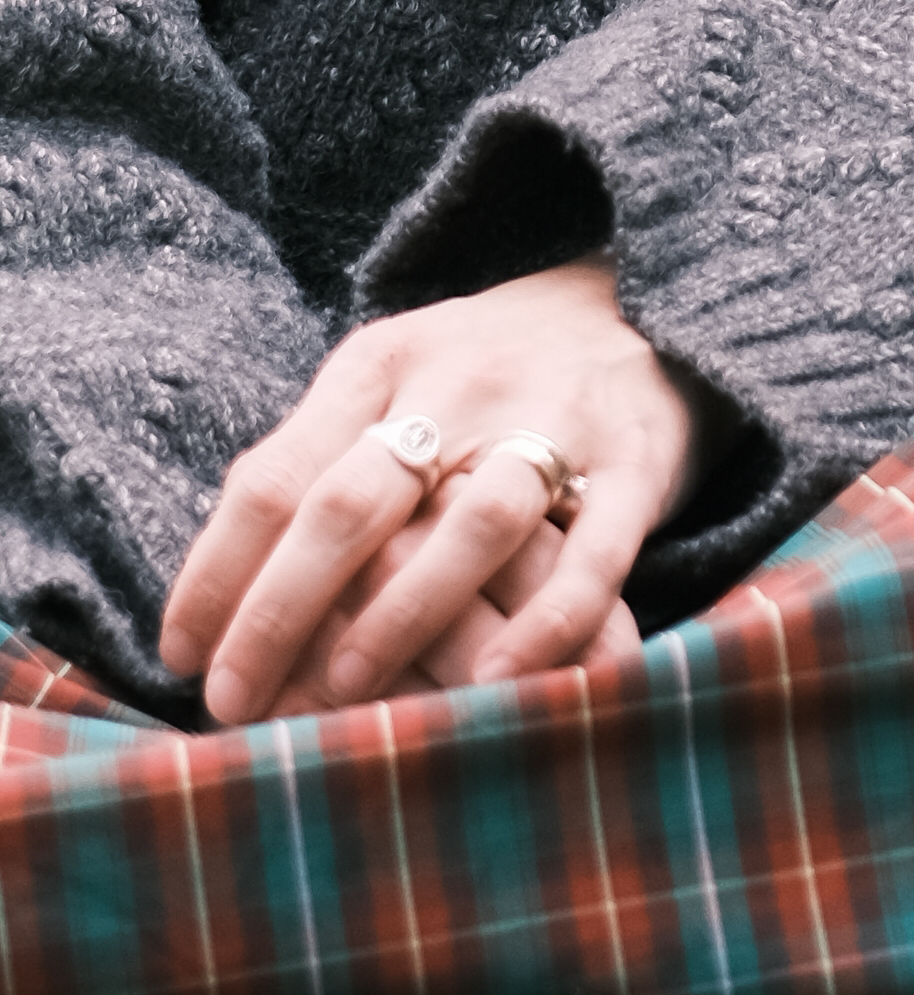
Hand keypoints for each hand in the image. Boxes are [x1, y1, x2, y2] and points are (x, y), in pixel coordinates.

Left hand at [161, 257, 702, 726]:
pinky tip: (497, 683)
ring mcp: (557, 419)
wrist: (649, 294)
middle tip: (234, 700)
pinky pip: (593, 554)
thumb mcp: (392, 380)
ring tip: (347, 690)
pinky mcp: (637, 463)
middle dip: (281, 608)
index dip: (218, 573)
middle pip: (354, 498)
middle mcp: (465, 384)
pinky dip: (546, 624)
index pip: (277, 474)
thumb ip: (313, 460)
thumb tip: (214, 596)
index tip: (184, 659)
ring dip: (402, 615)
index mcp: (385, 364)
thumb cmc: (487, 372)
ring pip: (471, 523)